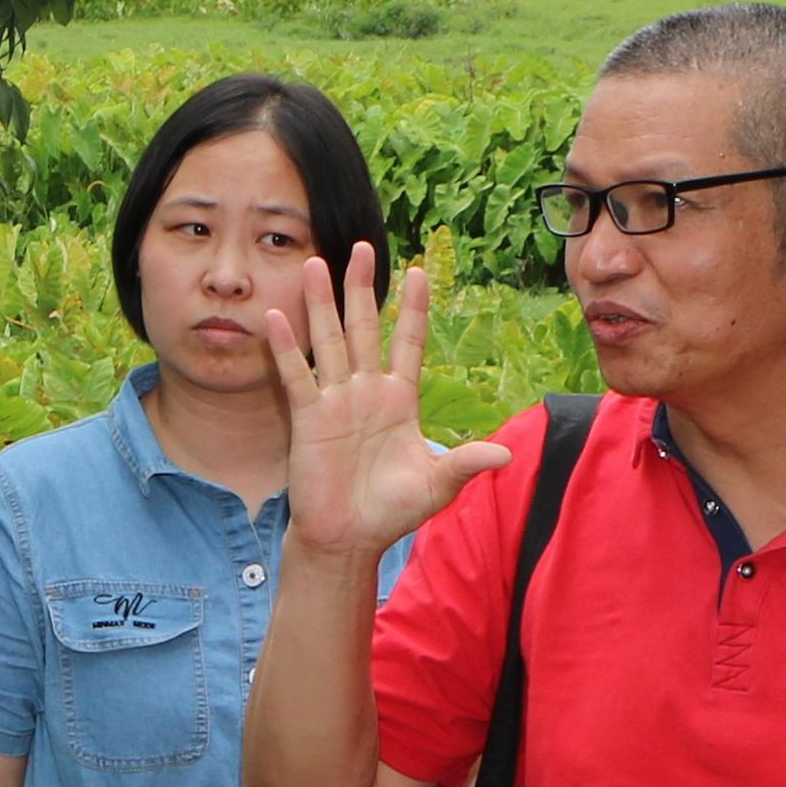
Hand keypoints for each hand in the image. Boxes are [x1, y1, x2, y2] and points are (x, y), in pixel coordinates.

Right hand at [262, 245, 511, 564]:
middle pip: (364, 329)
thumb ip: (466, 462)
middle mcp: (367, 391)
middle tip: (361, 247)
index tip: (418, 272)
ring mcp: (335, 401)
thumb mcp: (437, 485)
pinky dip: (287, 348)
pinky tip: (278, 317)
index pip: (408, 343)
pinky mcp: (309, 418)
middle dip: (363, 289)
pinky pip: (298, 376)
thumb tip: (507, 454)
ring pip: (329, 341)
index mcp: (400, 400)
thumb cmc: (392, 511)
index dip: (412, 309)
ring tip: (317, 265)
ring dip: (323, 304)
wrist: (348, 538)